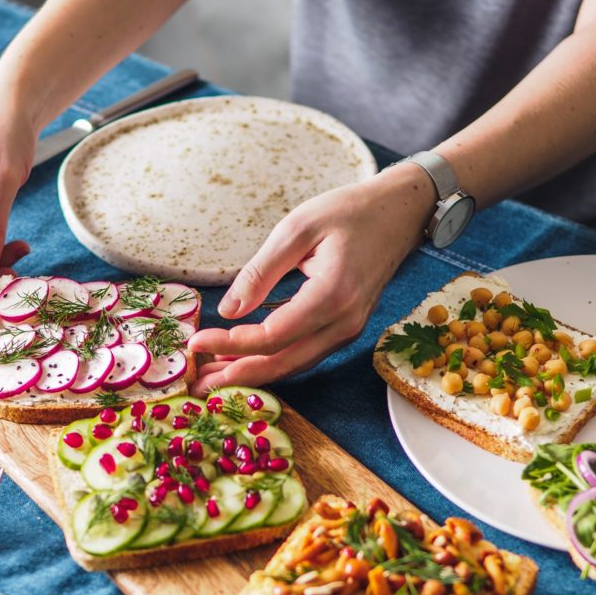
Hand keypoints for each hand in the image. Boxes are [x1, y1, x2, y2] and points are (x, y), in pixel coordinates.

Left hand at [187, 163, 434, 392]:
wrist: (400, 212)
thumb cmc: (349, 212)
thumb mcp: (297, 229)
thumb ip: (261, 272)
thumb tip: (228, 310)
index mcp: (333, 295)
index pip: (271, 336)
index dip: (230, 344)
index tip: (195, 342)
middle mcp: (345, 322)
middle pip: (283, 363)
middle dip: (236, 374)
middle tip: (196, 383)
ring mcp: (349, 329)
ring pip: (295, 364)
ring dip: (254, 372)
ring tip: (213, 375)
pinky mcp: (347, 328)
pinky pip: (306, 354)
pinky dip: (274, 360)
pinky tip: (247, 358)